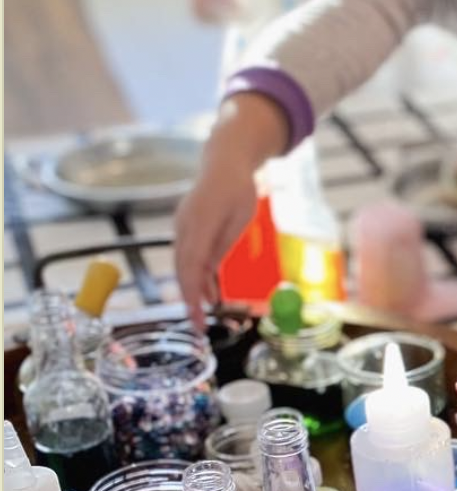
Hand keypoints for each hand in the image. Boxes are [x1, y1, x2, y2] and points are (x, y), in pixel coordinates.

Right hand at [174, 92, 289, 327]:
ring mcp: (183, 229)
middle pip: (183, 271)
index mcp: (198, 225)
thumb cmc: (238, 188)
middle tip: (199, 327)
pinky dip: (197, 278)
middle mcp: (184, 228)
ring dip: (193, 292)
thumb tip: (207, 272)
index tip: (196, 315)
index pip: (190, 266)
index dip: (190, 294)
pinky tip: (206, 295)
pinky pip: (190, 259)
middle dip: (189, 300)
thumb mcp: (239, 217)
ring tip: (203, 317)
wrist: (225, 163)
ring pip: (185, 267)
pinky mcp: (188, 231)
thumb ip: (221, 244)